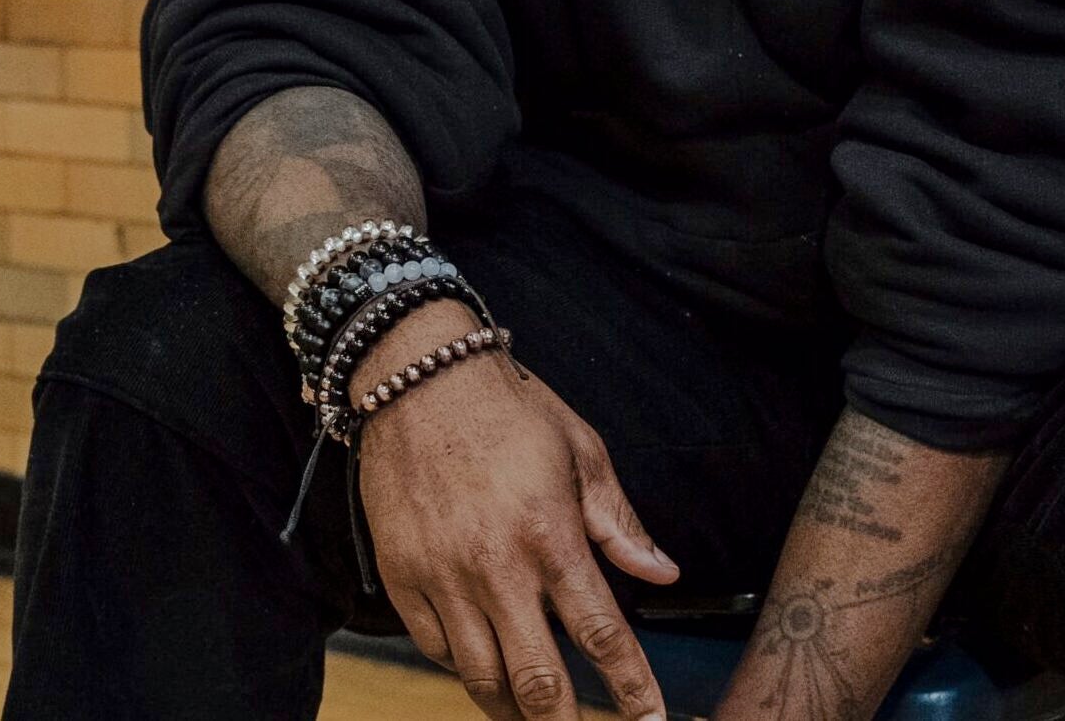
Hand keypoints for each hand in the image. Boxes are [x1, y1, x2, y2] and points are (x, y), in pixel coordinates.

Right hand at [355, 301, 681, 720]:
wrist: (418, 378)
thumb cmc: (508, 408)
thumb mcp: (580, 449)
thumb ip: (618, 521)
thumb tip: (662, 573)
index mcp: (550, 533)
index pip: (600, 632)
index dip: (630, 688)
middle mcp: (496, 566)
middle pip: (538, 680)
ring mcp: (444, 578)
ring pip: (481, 678)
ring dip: (514, 710)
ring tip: (537, 718)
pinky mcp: (403, 578)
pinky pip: (436, 650)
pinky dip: (465, 670)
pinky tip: (486, 668)